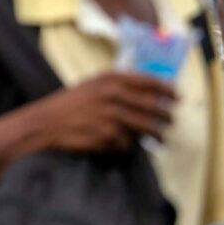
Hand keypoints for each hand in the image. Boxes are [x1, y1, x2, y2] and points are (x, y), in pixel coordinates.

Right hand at [28, 72, 175, 152]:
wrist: (46, 121)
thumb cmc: (71, 102)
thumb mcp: (94, 85)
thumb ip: (119, 86)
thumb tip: (149, 94)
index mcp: (111, 78)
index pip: (149, 82)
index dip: (167, 90)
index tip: (177, 97)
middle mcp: (114, 95)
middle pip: (153, 106)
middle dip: (166, 115)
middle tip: (171, 121)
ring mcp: (111, 116)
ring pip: (146, 127)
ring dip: (157, 134)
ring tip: (162, 139)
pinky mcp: (108, 136)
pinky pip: (127, 143)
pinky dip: (127, 145)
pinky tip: (122, 144)